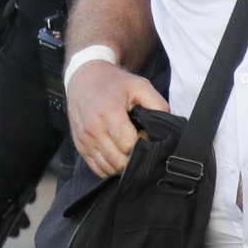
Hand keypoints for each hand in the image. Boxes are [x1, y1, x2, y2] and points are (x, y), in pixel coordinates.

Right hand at [68, 59, 169, 177]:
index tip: (144, 134)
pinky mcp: (80, 147)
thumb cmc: (115, 83)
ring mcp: (85, 140)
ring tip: (128, 151)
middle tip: (138, 145)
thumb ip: (157, 104)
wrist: (84, 79)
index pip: (129, 145)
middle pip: (118, 161)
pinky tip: (117, 155)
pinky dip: (109, 168)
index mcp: (109, 114)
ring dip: (122, 165)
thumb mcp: (140, 85)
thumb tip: (166, 127)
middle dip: (133, 158)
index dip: (142, 143)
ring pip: (108, 168)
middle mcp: (93, 130)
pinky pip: (97, 169)